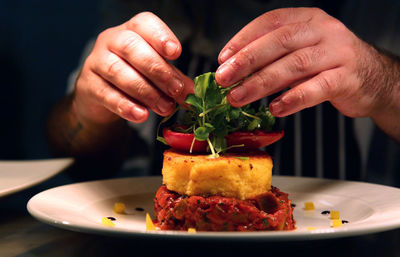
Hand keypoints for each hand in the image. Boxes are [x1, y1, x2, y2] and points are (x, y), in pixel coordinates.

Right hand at [73, 12, 193, 123]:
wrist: (101, 96)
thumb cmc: (134, 77)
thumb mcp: (156, 74)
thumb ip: (173, 79)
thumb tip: (192, 92)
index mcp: (132, 31)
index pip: (144, 24)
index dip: (161, 36)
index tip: (176, 54)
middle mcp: (111, 40)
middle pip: (132, 48)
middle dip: (158, 71)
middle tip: (176, 91)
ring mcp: (96, 62)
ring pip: (118, 71)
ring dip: (145, 91)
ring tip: (165, 108)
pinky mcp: (88, 86)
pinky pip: (106, 94)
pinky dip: (126, 106)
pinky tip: (141, 115)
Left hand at [215, 7, 386, 117]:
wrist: (373, 77)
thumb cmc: (327, 64)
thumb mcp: (301, 50)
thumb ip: (273, 56)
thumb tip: (233, 70)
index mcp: (307, 19)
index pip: (270, 22)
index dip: (243, 39)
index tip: (223, 58)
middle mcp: (323, 31)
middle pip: (280, 41)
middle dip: (247, 60)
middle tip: (224, 79)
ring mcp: (337, 53)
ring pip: (294, 64)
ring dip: (261, 83)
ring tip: (238, 97)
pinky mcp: (347, 78)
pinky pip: (317, 88)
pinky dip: (293, 98)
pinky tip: (275, 108)